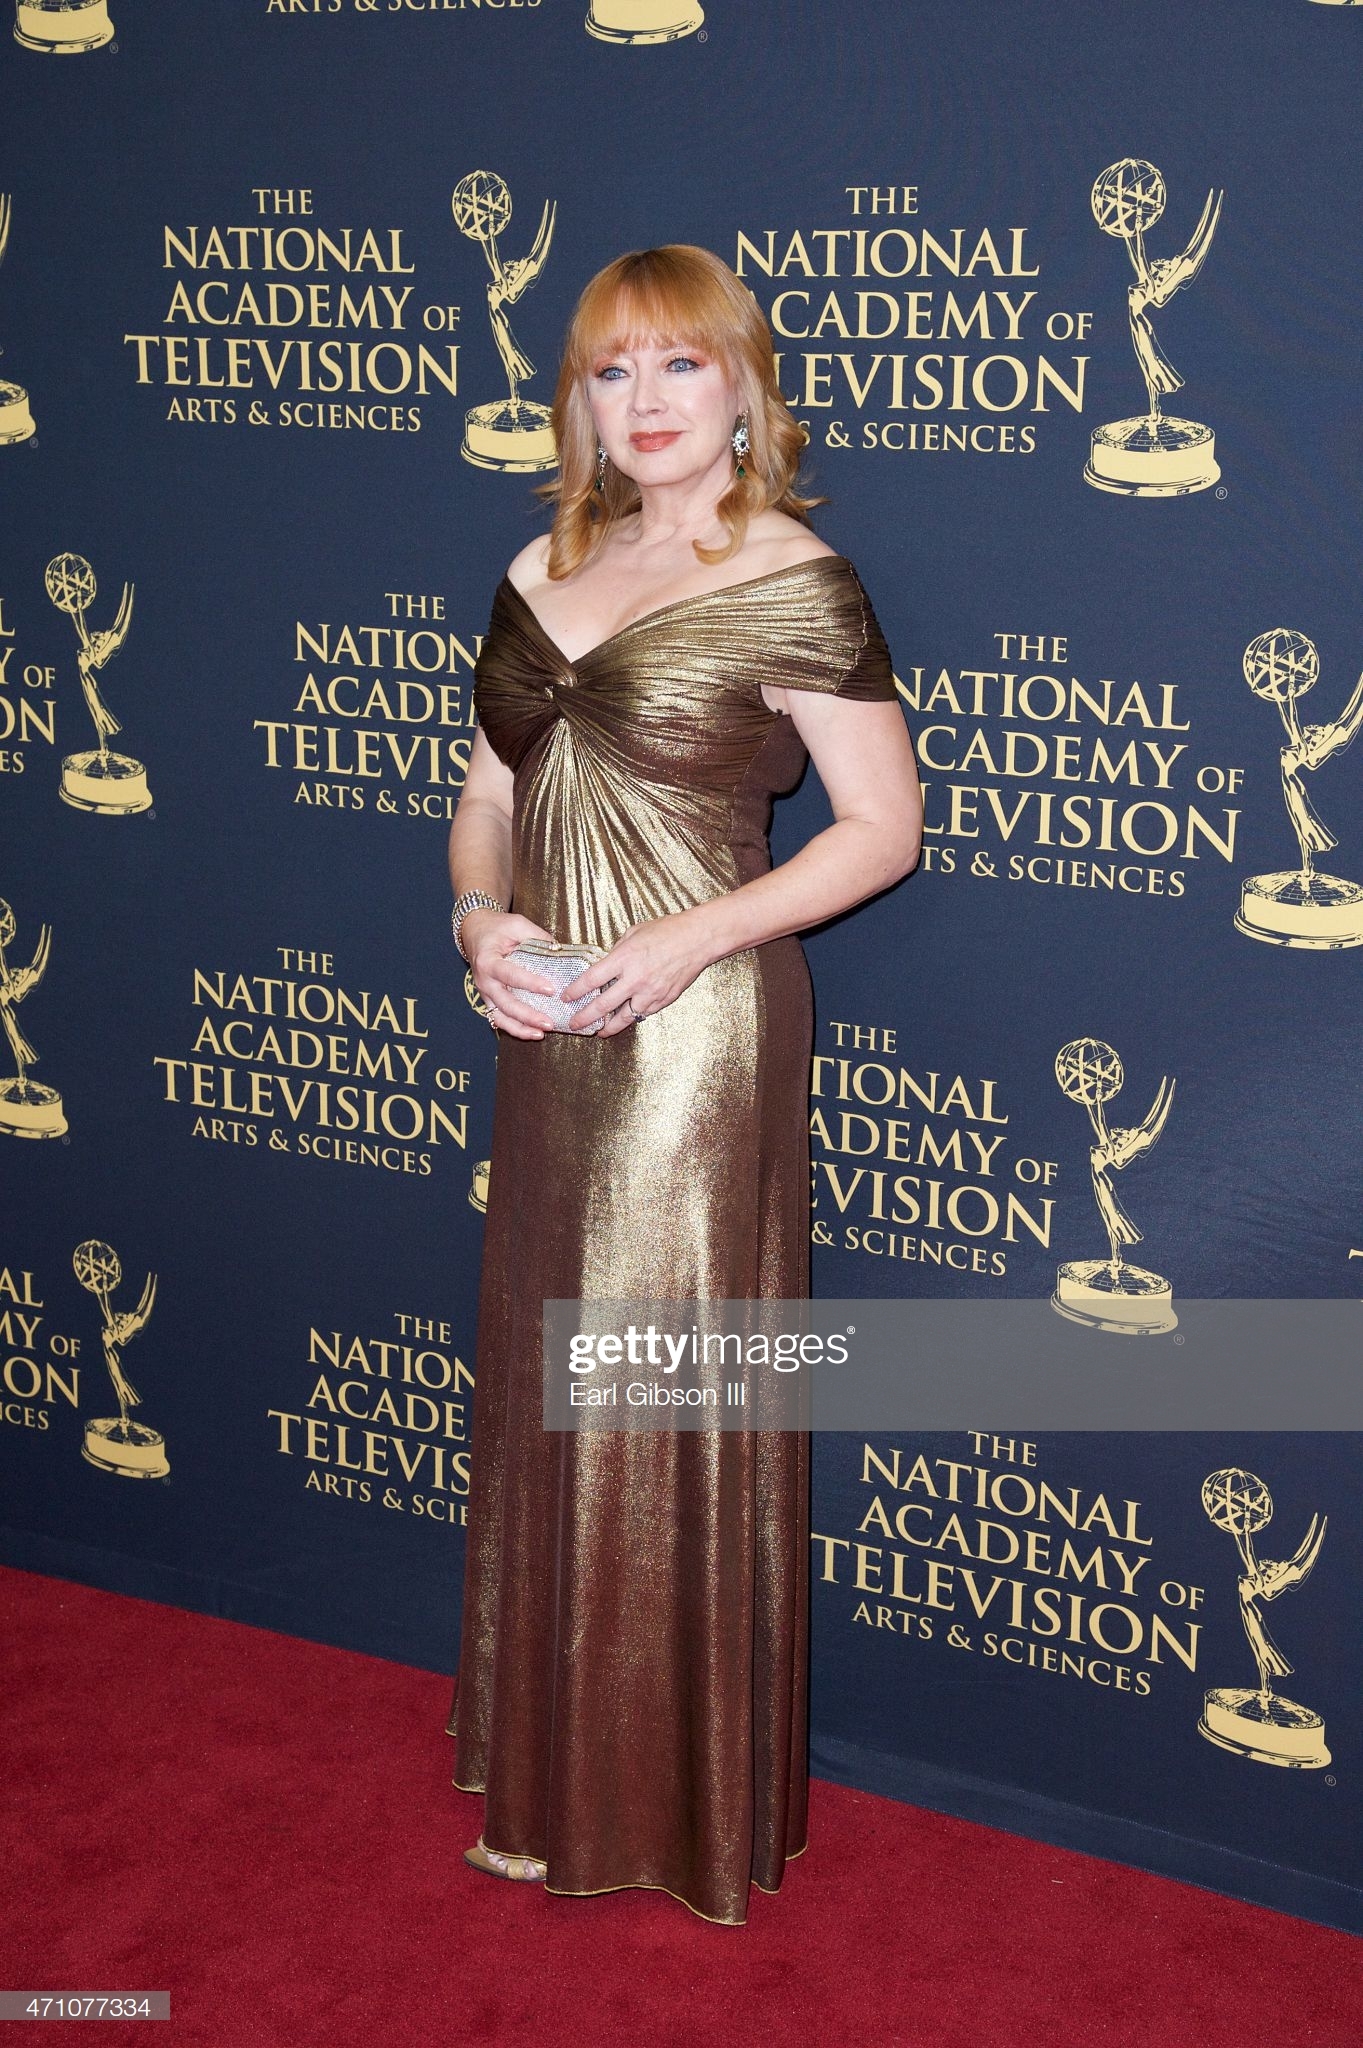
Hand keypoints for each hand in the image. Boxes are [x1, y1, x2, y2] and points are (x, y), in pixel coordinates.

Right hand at [464, 911, 562, 1040]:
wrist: (475, 932)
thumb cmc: (497, 928)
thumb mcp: (517, 924)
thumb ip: (538, 936)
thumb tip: (561, 951)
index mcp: (488, 961)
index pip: (510, 975)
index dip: (530, 983)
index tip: (551, 989)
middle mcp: (484, 981)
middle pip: (505, 1004)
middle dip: (528, 1015)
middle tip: (549, 1022)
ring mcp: (485, 993)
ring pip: (501, 1017)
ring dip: (521, 1028)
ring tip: (541, 1034)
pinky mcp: (489, 1000)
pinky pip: (500, 1019)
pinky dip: (515, 1029)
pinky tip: (532, 1034)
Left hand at [557, 911, 714, 1036]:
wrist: (698, 939)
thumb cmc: (667, 931)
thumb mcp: (634, 933)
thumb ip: (617, 952)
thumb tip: (605, 964)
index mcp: (624, 958)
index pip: (591, 980)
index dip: (576, 991)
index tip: (566, 998)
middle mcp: (635, 979)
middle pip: (603, 1005)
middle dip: (585, 1018)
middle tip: (574, 1025)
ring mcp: (650, 992)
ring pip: (624, 1018)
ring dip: (608, 1027)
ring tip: (598, 1032)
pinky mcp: (663, 1000)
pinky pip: (643, 1013)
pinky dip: (631, 1017)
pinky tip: (624, 1020)